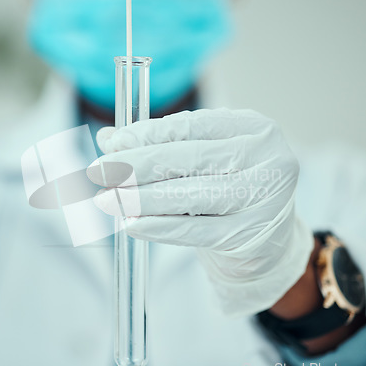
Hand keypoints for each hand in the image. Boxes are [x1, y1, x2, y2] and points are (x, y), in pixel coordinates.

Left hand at [88, 108, 313, 315]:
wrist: (267, 239)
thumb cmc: (230, 187)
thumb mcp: (203, 158)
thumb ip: (161, 144)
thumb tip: (107, 137)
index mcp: (254, 128)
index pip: (191, 126)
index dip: (146, 134)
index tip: (111, 143)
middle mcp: (266, 159)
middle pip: (188, 159)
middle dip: (136, 165)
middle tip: (99, 171)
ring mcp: (263, 199)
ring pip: (190, 195)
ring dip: (141, 198)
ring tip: (106, 199)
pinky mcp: (250, 235)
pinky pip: (195, 231)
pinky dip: (159, 227)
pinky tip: (131, 224)